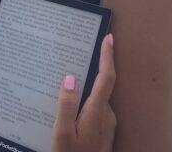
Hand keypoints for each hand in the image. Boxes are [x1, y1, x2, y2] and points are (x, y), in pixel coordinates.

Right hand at [52, 34, 115, 151]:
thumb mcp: (62, 133)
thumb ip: (66, 104)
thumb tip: (70, 77)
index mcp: (96, 112)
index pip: (106, 78)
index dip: (108, 56)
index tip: (109, 38)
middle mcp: (107, 116)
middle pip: (104, 85)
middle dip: (97, 67)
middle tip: (88, 50)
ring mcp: (107, 125)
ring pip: (99, 98)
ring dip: (90, 87)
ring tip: (72, 78)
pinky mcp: (104, 133)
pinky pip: (96, 109)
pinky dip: (87, 101)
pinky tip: (74, 106)